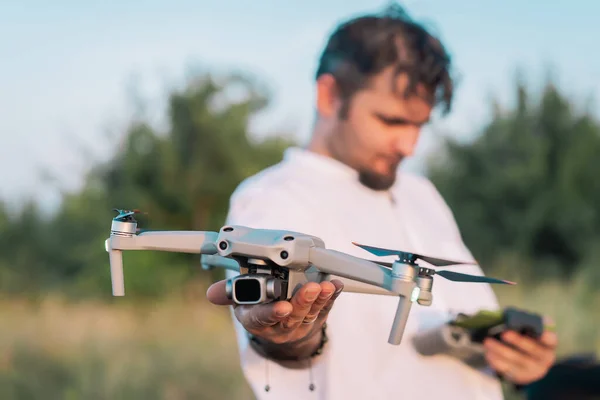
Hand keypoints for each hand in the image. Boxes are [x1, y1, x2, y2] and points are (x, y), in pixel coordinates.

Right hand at [206, 279, 343, 345]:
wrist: (280, 329)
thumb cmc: (258, 308)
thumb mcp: (240, 302)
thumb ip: (229, 293)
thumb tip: (212, 293)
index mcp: (256, 320)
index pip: (262, 318)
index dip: (272, 312)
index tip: (283, 307)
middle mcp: (279, 325)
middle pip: (292, 316)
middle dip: (302, 301)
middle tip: (310, 288)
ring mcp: (299, 323)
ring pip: (310, 312)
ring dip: (319, 298)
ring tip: (324, 286)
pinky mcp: (315, 318)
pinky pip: (325, 308)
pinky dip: (332, 296)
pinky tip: (335, 286)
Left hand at [484, 327, 557, 385]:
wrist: (527, 362)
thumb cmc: (526, 338)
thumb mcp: (529, 331)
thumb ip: (524, 322)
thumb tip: (508, 315)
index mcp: (549, 344)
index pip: (551, 340)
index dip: (547, 336)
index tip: (541, 332)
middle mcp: (544, 358)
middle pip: (532, 350)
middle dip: (518, 341)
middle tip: (505, 333)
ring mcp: (533, 370)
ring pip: (517, 360)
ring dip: (500, 350)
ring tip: (488, 341)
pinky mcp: (520, 376)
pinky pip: (507, 369)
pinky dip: (496, 360)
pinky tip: (488, 353)